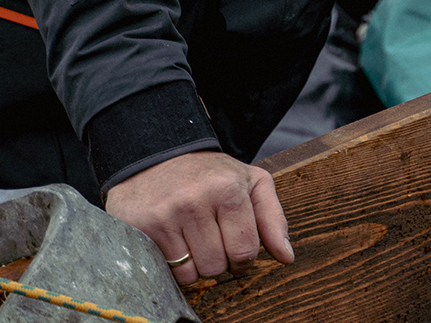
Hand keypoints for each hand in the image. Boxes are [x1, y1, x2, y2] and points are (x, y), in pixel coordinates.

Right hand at [103, 150, 294, 285]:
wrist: (156, 155)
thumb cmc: (209, 175)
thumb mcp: (250, 183)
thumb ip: (273, 219)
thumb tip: (287, 257)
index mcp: (227, 188)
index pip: (245, 252)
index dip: (242, 259)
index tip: (235, 249)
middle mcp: (196, 199)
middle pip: (218, 267)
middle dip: (218, 261)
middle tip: (210, 239)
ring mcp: (166, 214)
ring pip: (193, 274)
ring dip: (195, 266)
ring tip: (191, 238)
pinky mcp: (143, 227)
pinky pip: (168, 272)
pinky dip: (174, 265)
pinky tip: (173, 241)